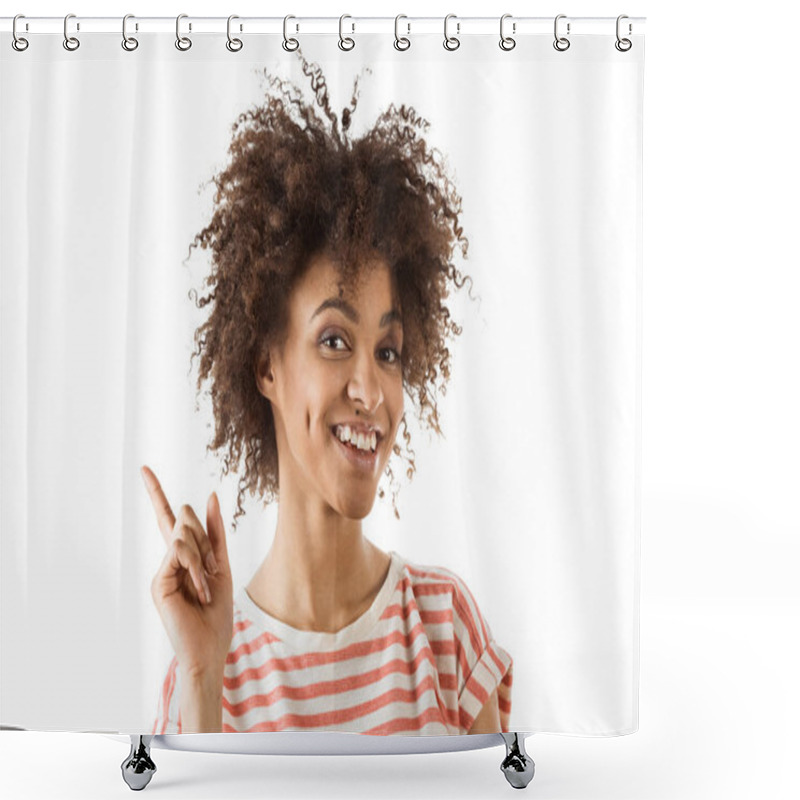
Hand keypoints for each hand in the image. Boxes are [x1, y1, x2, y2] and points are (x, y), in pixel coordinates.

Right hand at [142, 465, 233, 682]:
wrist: (210, 649)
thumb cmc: (217, 614)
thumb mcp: (222, 566)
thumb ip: (215, 533)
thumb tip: (211, 496)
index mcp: (182, 557)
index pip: (168, 518)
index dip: (156, 492)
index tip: (144, 469)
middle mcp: (168, 561)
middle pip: (185, 519)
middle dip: (207, 538)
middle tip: (212, 572)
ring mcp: (162, 571)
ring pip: (184, 534)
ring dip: (204, 559)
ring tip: (206, 588)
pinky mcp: (159, 582)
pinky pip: (179, 552)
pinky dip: (196, 566)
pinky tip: (199, 588)